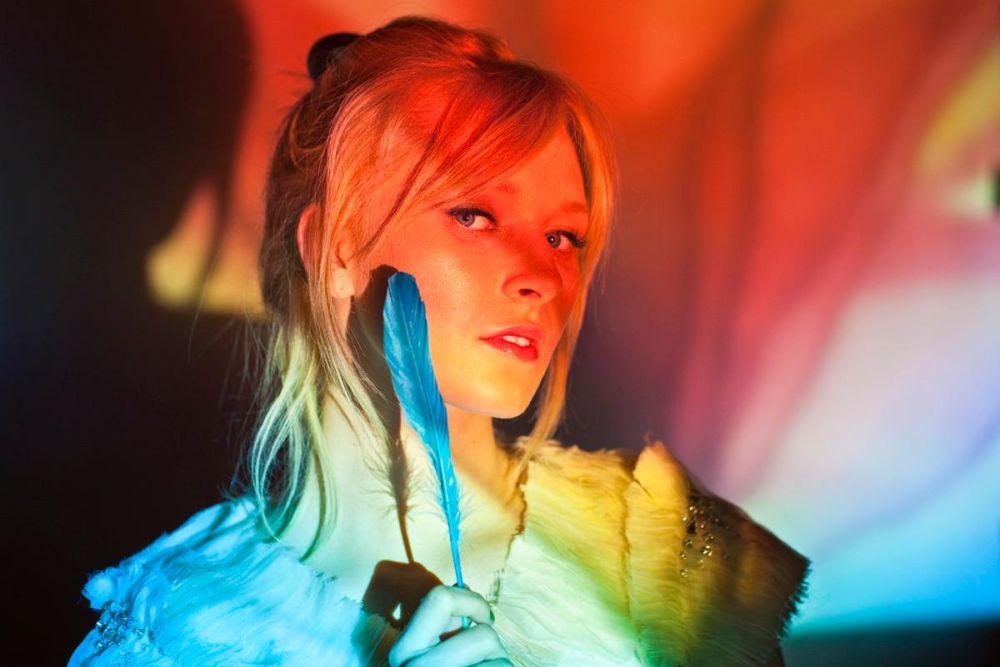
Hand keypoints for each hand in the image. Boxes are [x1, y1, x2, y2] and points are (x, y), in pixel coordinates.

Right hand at [388, 584, 512, 666]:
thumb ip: (442, 629)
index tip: (482, 617)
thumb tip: (462, 586)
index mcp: (404, 654)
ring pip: (497, 658)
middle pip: (481, 634)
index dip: (470, 600)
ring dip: (498, 666)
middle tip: (483, 659)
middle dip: (492, 647)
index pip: (438, 599)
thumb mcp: (432, 656)